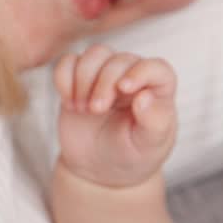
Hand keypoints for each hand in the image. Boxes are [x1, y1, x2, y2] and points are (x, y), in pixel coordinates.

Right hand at [54, 44, 175, 187]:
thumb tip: (144, 97)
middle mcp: (133, 76)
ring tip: (82, 109)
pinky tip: (69, 102)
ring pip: (95, 54)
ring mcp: (105, 75)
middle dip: (104, 83)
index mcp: (159, 89)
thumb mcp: (149, 145)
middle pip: (119, 60)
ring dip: (84, 78)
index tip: (124, 89)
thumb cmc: (132, 154)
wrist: (101, 168)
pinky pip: (68, 62)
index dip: (140, 72)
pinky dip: (64, 78)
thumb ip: (154, 122)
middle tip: (96, 110)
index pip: (157, 68)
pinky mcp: (80, 79)